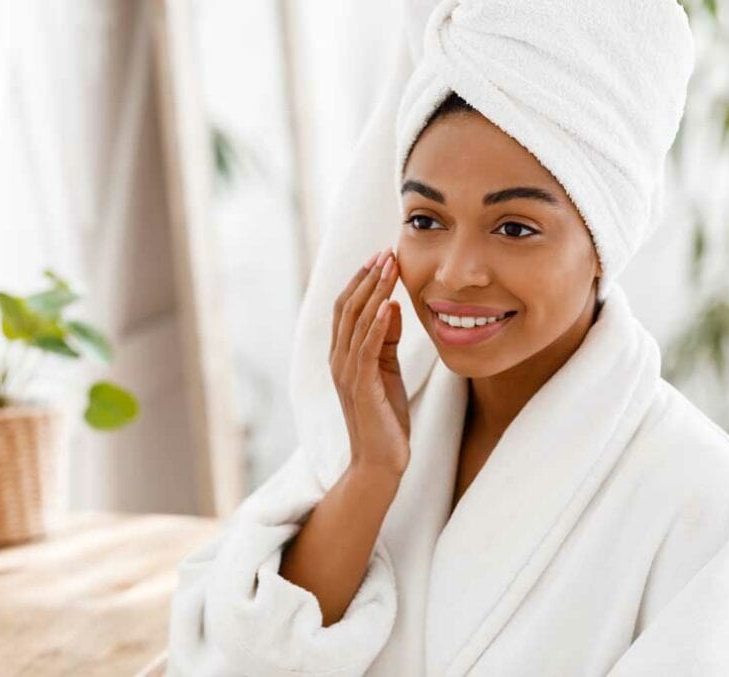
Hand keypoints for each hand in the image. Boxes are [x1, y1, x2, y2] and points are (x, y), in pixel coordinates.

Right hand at [330, 248, 409, 477]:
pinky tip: (388, 305)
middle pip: (347, 307)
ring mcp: (346, 373)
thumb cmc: (385, 418)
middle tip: (386, 251)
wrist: (379, 462)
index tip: (381, 256)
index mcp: (342, 354)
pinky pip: (367, 349)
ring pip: (356, 322)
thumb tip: (390, 305)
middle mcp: (338, 360)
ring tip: (390, 267)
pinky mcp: (361, 387)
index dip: (361, 279)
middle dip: (367, 277)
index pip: (346, 307)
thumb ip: (386, 339)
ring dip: (374, 291)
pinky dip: (376, 324)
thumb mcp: (387, 370)